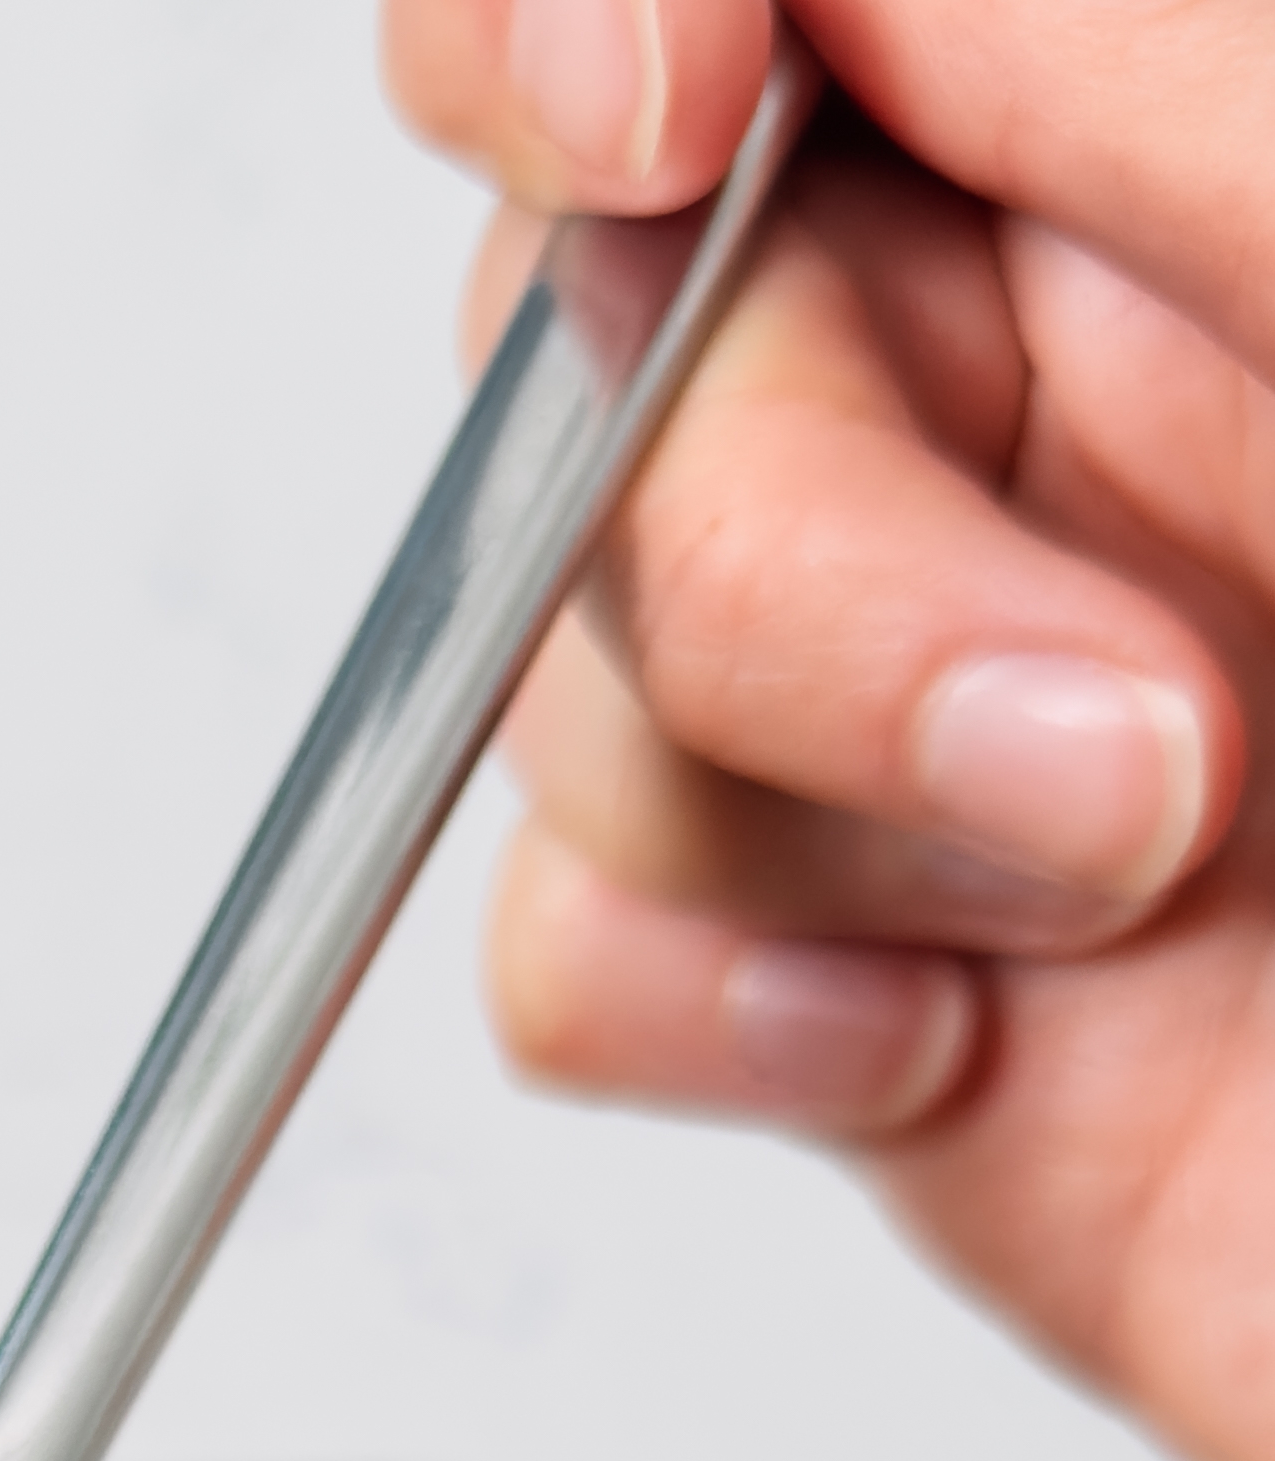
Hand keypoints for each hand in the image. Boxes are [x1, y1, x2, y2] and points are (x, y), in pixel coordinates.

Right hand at [385, 0, 1274, 1460]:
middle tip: (1086, 707)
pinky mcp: (882, 981)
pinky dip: (709, 1000)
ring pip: (574, 630)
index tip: (656, 103)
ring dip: (792, 782)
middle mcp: (1109, 372)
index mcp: (1244, 120)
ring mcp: (970, 690)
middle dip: (756, 508)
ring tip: (1125, 871)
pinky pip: (580, 932)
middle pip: (619, 304)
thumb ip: (1181, 73)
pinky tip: (962, 1042)